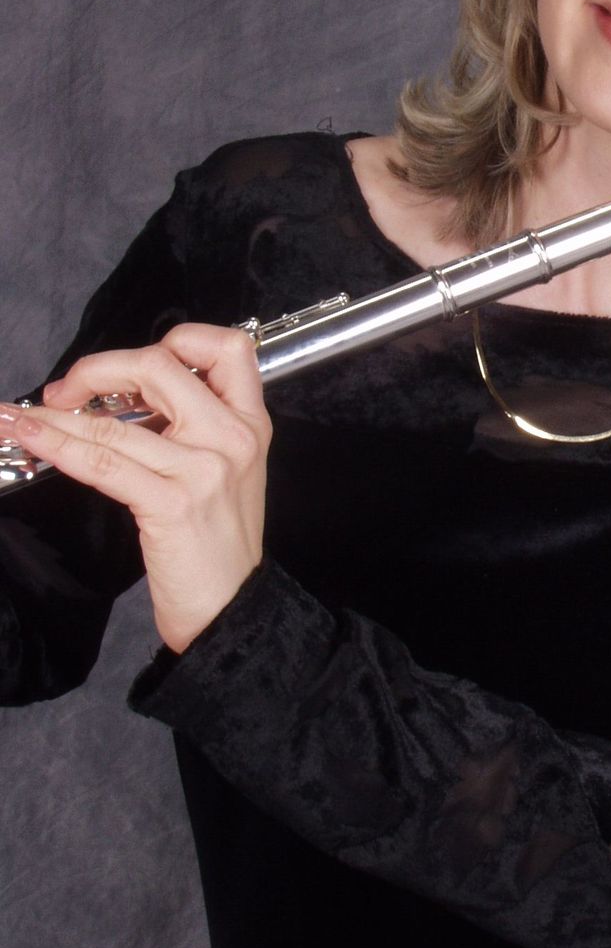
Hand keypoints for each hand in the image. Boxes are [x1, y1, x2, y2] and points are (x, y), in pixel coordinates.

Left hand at [2, 325, 270, 651]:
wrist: (233, 609)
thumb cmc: (220, 545)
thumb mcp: (228, 472)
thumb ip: (194, 429)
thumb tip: (126, 397)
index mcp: (250, 423)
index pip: (227, 347)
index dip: (178, 338)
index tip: (132, 364)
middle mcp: (232, 437)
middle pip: (159, 366)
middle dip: (98, 368)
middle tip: (65, 390)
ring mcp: (203, 469)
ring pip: (115, 422)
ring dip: (55, 415)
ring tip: (20, 417)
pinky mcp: (172, 504)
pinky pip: (103, 462)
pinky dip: (57, 445)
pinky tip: (32, 438)